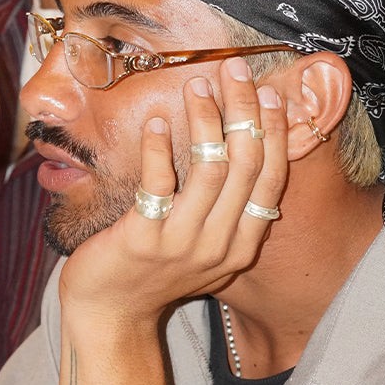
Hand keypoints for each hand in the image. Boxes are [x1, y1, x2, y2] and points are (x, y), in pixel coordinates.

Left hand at [59, 57, 287, 324]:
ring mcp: (181, 243)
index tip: (269, 93)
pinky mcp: (142, 239)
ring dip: (205, 119)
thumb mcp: (205, 249)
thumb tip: (241, 148)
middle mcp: (218, 245)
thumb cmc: (154, 272)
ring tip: (197, 86)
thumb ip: (226, 210)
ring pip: (208, 169)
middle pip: (245, 165)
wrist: (110, 313)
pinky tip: (157, 122)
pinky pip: (157, 183)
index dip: (274, 133)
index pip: (271, 180)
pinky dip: (159, 149)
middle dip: (243, 110)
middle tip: (234, 70)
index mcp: (241, 246)